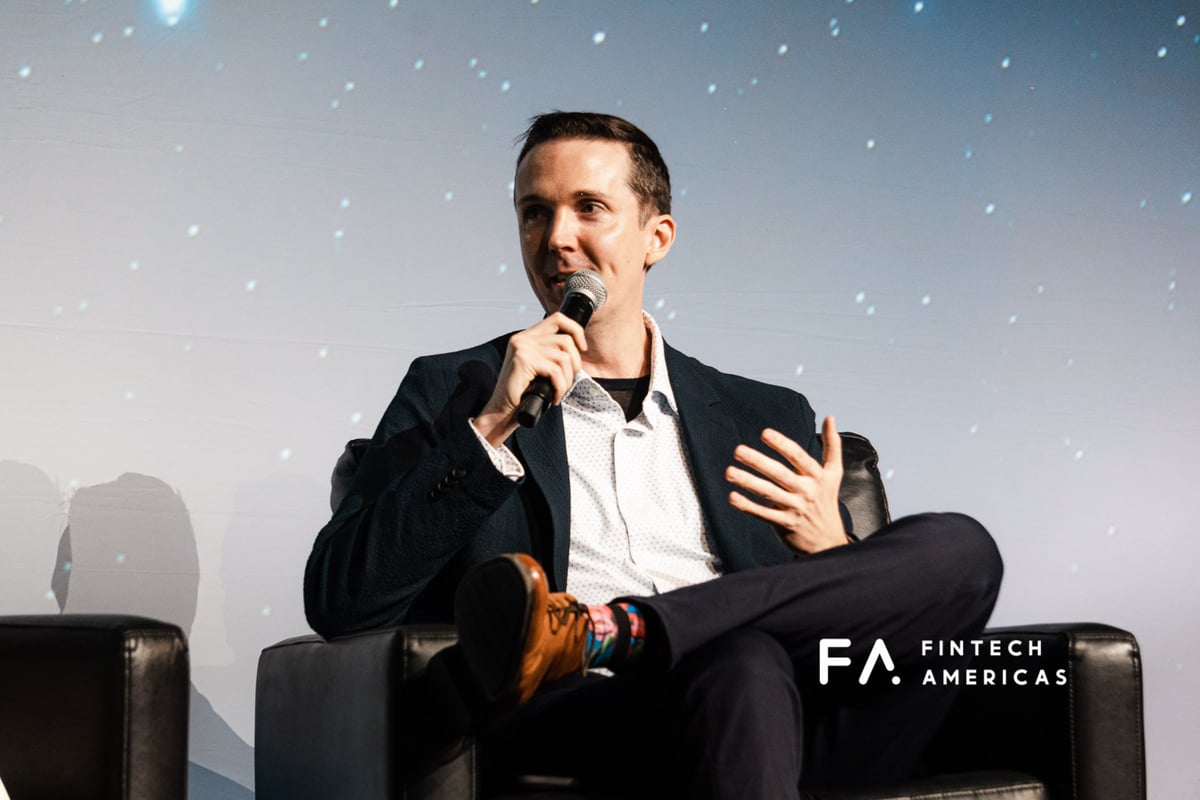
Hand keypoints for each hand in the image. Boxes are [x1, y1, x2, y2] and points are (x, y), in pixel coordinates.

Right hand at [475, 312, 586, 446]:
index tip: (582, 348)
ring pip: (563, 357)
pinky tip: (554, 397)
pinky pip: (555, 371)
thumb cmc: (522, 393)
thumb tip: (577, 349)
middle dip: (575, 362)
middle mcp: (523, 338)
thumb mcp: (537, 367)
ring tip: (560, 391)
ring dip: (567, 379)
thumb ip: (549, 353)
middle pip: (566, 339)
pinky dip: (560, 387)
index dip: (575, 330)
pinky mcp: (523, 361)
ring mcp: (522, 348)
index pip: (558, 319)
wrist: (501, 411)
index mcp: (527, 337)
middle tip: (569, 379)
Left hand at [725, 416, 847, 553]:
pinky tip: (733, 496)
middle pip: (779, 473)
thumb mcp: (834, 472)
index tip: (765, 433)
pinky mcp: (784, 524)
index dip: (781, 444)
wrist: (829, 541)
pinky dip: (747, 506)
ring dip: (748, 482)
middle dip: (758, 461)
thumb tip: (830, 417)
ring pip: (768, 493)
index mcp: (817, 475)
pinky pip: (763, 513)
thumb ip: (832, 444)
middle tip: (738, 450)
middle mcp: (806, 490)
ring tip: (729, 472)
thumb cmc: (827, 500)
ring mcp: (794, 508)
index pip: (797, 456)